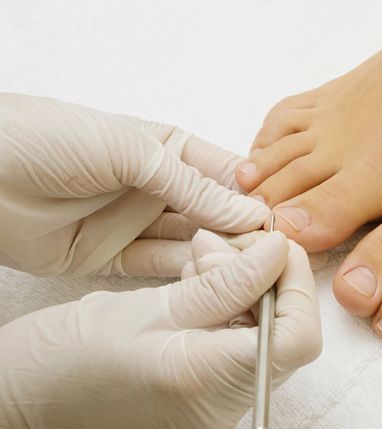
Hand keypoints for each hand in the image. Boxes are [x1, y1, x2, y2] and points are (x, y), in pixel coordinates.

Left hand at [0, 93, 269, 276]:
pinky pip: (159, 270)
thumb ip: (191, 185)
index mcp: (165, 148)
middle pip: (215, 214)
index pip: (225, 175)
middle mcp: (155, 186)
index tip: (282, 221)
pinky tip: (214, 283)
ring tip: (250, 273)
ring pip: (192, 245)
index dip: (254, 197)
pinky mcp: (112, 257)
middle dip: (244, 234)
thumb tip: (248, 212)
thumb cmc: (45, 138)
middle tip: (274, 256)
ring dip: (220, 258)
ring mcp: (134, 223)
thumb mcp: (130, 151)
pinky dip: (187, 277)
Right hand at [0, 232, 321, 428]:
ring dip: (240, 307)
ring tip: (197, 272)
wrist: (12, 418)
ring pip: (257, 355)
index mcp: (205, 384)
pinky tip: (191, 307)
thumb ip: (224, 283)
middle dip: (262, 288)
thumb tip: (279, 253)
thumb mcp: (145, 306)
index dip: (296, 287)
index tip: (275, 249)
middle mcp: (219, 419)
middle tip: (219, 249)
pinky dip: (223, 335)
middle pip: (279, 345)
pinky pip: (232, 375)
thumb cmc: (59, 359)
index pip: (298, 338)